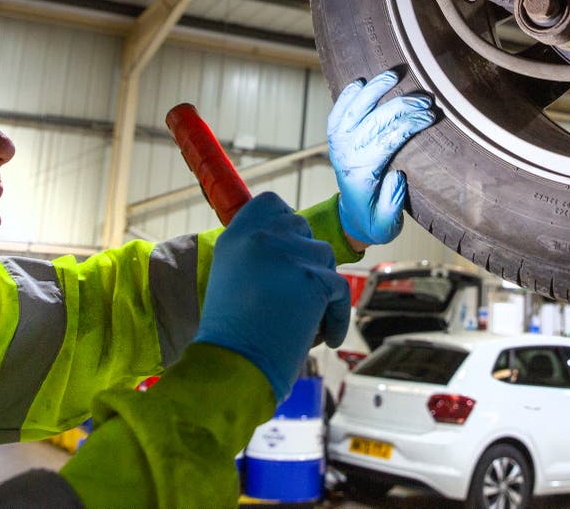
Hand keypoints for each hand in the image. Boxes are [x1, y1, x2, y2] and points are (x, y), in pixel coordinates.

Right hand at [193, 192, 350, 401]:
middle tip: (294, 292)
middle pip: (302, 228)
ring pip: (325, 257)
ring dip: (320, 285)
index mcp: (238, 234)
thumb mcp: (229, 276)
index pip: (271, 203)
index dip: (283, 223)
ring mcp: (291, 254)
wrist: (233, 366)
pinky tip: (324, 337)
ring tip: (304, 319)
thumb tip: (289, 246)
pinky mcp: (316, 278)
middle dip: (303, 258)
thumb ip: (257, 252)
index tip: (285, 247)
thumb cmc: (230, 334)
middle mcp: (263, 236)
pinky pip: (339, 290)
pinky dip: (335, 316)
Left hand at [328, 69, 435, 246]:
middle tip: (425, 99)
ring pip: (352, 111)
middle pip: (373, 121)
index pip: (386, 141)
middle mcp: (347, 156)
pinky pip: (338, 112)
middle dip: (401, 106)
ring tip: (394, 74)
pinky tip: (361, 81)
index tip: (430, 116)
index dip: (409, 125)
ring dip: (373, 90)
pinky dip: (347, 95)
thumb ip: (392, 204)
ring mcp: (339, 145)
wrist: (352, 218)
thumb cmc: (374, 220)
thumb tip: (397, 176)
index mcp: (362, 174)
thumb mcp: (387, 226)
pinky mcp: (336, 138)